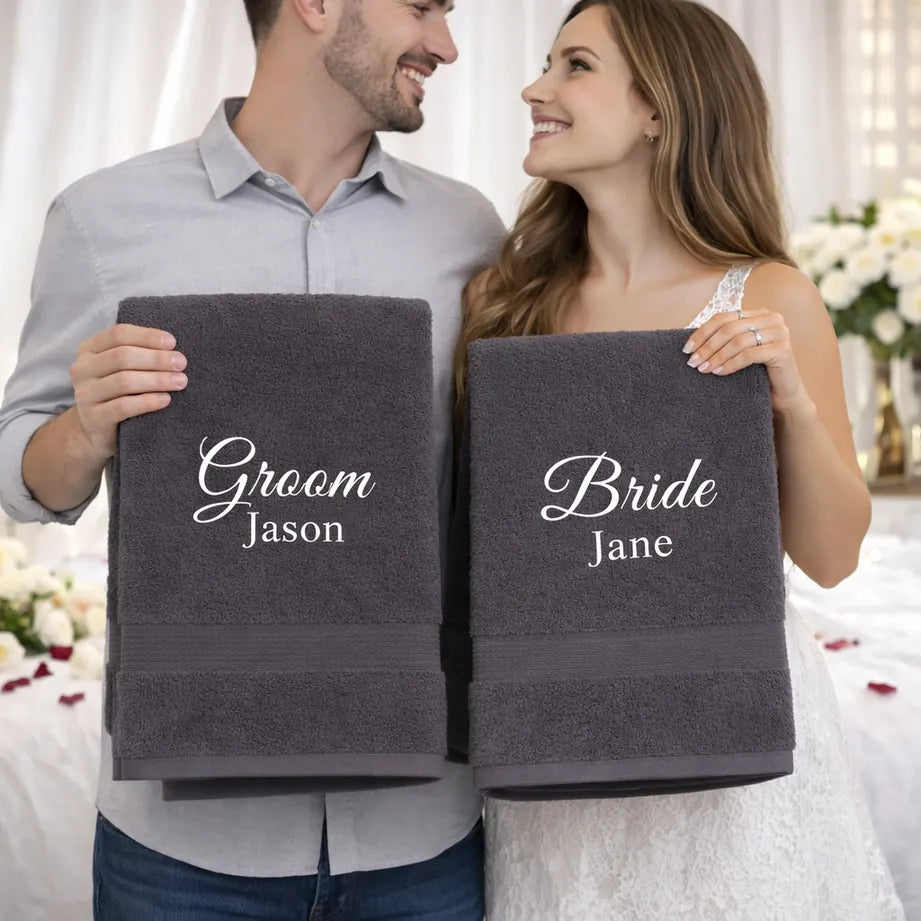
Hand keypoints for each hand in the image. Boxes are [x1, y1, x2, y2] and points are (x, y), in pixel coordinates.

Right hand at [69, 324, 186, 458]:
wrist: (96, 430)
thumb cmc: (118, 392)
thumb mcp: (122, 368)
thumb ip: (139, 353)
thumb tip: (172, 348)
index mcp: (89, 349)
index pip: (119, 334)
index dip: (147, 336)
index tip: (172, 343)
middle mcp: (82, 369)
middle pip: (123, 357)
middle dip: (157, 359)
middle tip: (181, 364)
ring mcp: (85, 394)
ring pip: (125, 381)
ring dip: (157, 379)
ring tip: (180, 382)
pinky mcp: (94, 418)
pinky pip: (124, 406)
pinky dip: (148, 401)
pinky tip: (166, 399)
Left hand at [681, 308, 812, 415]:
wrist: (781, 394)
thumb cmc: (756, 371)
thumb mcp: (738, 350)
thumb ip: (723, 339)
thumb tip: (691, 342)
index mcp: (758, 313)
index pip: (723, 318)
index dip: (702, 332)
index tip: (686, 349)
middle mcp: (772, 318)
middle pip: (729, 328)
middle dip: (707, 346)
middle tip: (692, 362)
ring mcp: (780, 332)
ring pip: (738, 341)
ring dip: (717, 356)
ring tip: (703, 369)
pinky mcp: (783, 350)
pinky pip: (750, 354)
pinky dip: (731, 364)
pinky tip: (719, 372)